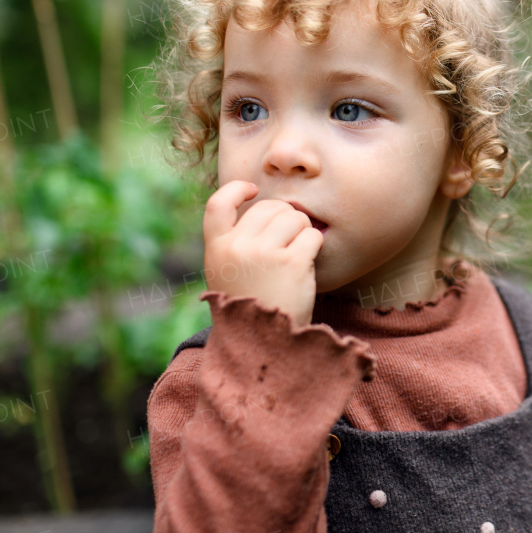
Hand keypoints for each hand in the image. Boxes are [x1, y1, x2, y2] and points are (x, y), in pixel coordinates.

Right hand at [203, 180, 324, 326]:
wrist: (266, 342)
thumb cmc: (253, 305)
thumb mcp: (227, 273)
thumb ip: (235, 242)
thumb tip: (263, 207)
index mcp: (216, 249)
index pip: (217, 204)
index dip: (236, 190)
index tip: (253, 190)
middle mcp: (236, 247)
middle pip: (269, 207)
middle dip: (285, 217)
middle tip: (289, 240)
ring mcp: (263, 253)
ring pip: (294, 217)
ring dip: (302, 230)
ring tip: (297, 254)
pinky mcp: (290, 262)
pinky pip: (312, 235)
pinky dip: (315, 246)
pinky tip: (307, 262)